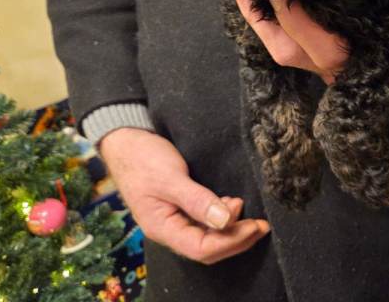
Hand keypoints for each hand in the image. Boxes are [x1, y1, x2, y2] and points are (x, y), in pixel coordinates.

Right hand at [99, 128, 269, 264]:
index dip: (231, 241)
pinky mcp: (181, 207)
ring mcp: (175, 219)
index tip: (255, 225)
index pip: (202, 249)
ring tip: (248, 210)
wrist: (126, 141)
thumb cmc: (142, 158)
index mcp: (162, 228)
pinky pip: (205, 222)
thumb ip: (197, 200)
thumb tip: (225, 221)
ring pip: (208, 235)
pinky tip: (232, 204)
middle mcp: (170, 229)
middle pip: (208, 247)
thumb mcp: (171, 178)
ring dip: (232, 228)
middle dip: (237, 238)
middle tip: (262, 224)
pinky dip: (223, 216)